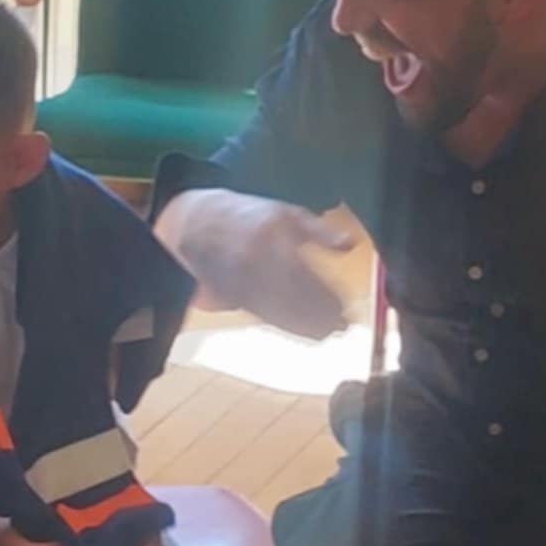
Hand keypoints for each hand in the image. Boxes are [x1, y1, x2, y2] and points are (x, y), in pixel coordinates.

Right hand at [159, 189, 354, 339]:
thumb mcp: (286, 212)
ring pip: (278, 313)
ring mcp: (241, 283)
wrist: (195, 222)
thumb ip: (319, 231)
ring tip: (327, 333)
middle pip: (292, 300)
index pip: (306, 276)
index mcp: (270, 240)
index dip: (327, 297)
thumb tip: (350, 245)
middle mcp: (254, 265)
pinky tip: (303, 331)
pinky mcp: (233, 297)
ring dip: (305, 327)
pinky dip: (286, 326)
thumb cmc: (248, 215)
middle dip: (320, 317)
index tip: (347, 307)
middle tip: (342, 326)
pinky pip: (263, 316)